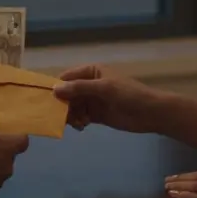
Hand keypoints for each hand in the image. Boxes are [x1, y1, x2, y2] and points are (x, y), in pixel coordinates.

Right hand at [52, 65, 166, 132]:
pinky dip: (78, 121)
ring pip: (72, 107)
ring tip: (78, 123)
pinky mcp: (96, 114)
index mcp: (91, 71)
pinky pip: (80, 117)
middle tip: (61, 117)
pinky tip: (82, 126)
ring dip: (71, 115)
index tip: (46, 100)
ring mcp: (92, 100)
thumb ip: (79, 88)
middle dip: (63, 105)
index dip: (56, 87)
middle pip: (67, 94)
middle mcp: (89, 84)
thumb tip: (55, 90)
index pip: (66, 77)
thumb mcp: (104, 88)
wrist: (150, 113)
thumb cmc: (129, 95)